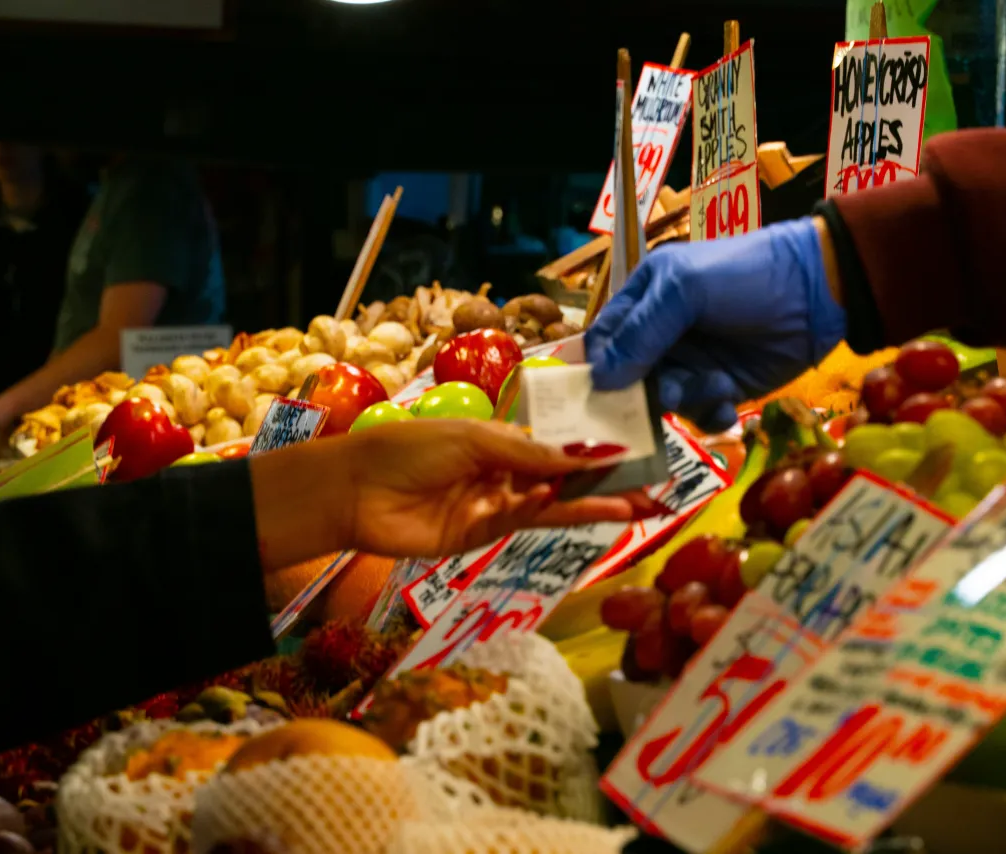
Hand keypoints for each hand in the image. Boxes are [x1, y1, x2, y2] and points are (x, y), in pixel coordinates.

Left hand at [344, 419, 640, 557]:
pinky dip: (545, 511)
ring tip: (633, 508)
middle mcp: (504, 474)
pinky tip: (568, 500)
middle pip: (564, 481)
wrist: (354, 490)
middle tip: (651, 494)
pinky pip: (521, 522)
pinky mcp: (482, 535)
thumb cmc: (410, 448)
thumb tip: (584, 455)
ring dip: (591, 506)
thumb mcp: (475, 439)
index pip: (558, 448)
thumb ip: (530, 453)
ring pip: (552, 506)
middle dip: (605, 486)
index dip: (594, 453)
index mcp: (502, 441)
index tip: (633, 454)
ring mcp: (495, 505)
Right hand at [586, 217, 846, 432]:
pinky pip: (699, 415)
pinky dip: (711, 415)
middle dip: (646, 393)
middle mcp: (662, 335)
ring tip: (717, 386)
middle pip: (630, 379)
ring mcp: (693, 363)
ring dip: (687, 400)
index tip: (602, 396)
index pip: (604, 340)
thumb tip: (601, 378)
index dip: (599, 368)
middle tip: (671, 394)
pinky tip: (729, 406)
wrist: (817, 291)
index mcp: (645, 298)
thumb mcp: (686, 290)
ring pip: (665, 400)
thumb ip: (642, 331)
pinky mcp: (722, 388)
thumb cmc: (745, 276)